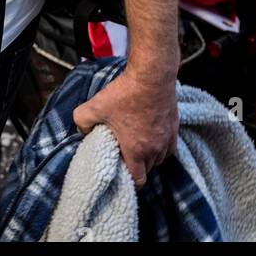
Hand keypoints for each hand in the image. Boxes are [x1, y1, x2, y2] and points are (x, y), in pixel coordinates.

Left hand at [72, 68, 178, 187]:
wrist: (152, 75)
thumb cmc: (126, 93)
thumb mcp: (95, 106)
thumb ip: (81, 121)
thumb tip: (82, 130)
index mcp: (136, 151)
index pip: (138, 180)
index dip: (129, 179)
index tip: (120, 169)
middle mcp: (155, 149)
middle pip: (148, 169)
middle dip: (137, 166)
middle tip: (125, 153)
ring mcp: (167, 139)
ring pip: (159, 158)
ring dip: (150, 156)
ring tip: (137, 144)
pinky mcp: (174, 127)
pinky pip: (169, 147)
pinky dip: (161, 146)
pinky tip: (151, 135)